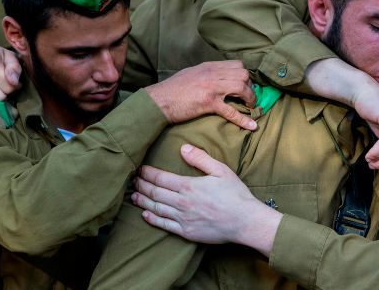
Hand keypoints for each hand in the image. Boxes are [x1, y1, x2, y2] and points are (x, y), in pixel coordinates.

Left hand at [133, 144, 280, 255]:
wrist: (245, 221)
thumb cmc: (235, 194)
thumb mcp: (221, 170)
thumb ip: (201, 158)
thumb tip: (183, 148)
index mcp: (189, 186)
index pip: (161, 178)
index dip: (148, 173)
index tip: (140, 169)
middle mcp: (182, 203)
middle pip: (154, 193)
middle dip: (142, 185)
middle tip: (133, 181)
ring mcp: (183, 219)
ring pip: (156, 209)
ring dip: (143, 202)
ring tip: (134, 196)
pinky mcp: (186, 232)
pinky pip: (164, 225)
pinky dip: (152, 219)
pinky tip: (145, 215)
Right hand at [145, 61, 257, 129]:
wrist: (158, 101)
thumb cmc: (172, 90)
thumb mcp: (190, 74)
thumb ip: (206, 74)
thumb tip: (218, 78)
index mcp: (208, 67)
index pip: (237, 64)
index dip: (245, 76)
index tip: (246, 86)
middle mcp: (211, 74)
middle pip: (242, 74)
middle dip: (250, 86)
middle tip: (249, 97)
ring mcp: (211, 87)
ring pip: (241, 87)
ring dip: (250, 98)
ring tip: (250, 107)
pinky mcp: (208, 103)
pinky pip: (231, 111)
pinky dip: (243, 119)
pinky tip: (251, 126)